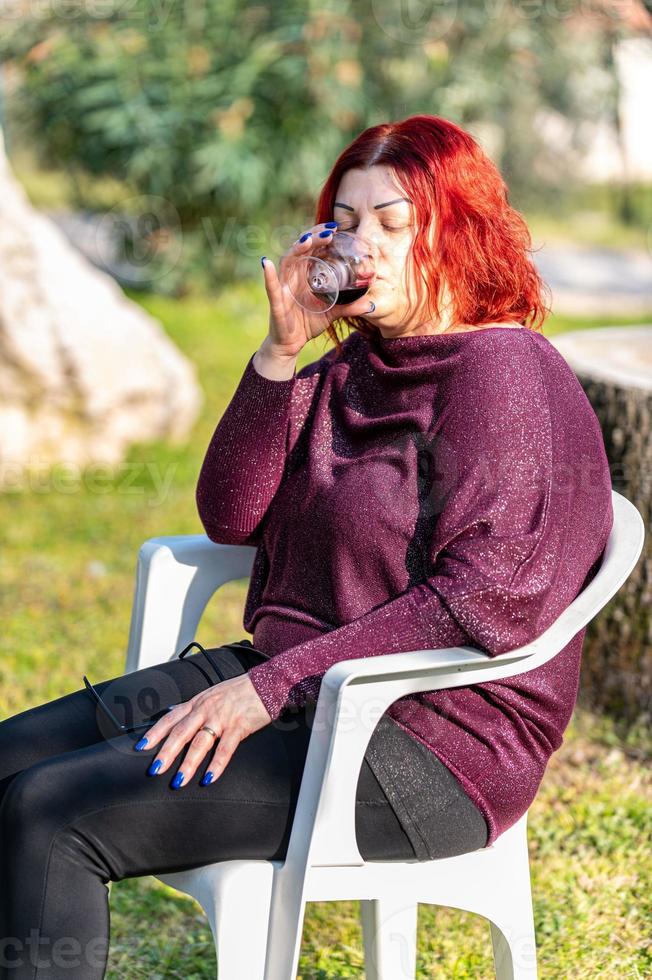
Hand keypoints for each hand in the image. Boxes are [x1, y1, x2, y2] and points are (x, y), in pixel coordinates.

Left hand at [134, 672, 271, 787]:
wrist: (266, 683)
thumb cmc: (240, 690)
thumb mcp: (212, 694)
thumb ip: (195, 706)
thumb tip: (176, 714)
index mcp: (197, 702)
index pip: (170, 718)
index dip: (155, 733)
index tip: (141, 746)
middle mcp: (206, 709)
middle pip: (181, 732)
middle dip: (166, 752)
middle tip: (154, 770)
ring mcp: (222, 718)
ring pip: (200, 743)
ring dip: (187, 764)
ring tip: (178, 781)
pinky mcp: (239, 726)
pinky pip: (225, 749)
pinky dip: (216, 765)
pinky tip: (209, 778)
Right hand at [260, 221, 375, 360]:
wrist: (290, 345)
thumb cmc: (306, 324)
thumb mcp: (332, 313)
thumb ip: (349, 307)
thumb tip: (372, 305)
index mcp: (304, 275)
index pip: (311, 249)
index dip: (321, 237)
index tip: (336, 229)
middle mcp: (292, 277)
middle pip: (300, 250)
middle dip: (313, 237)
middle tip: (330, 231)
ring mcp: (283, 288)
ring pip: (287, 262)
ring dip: (297, 249)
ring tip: (308, 240)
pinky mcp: (276, 302)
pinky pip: (271, 287)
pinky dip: (269, 276)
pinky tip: (267, 264)